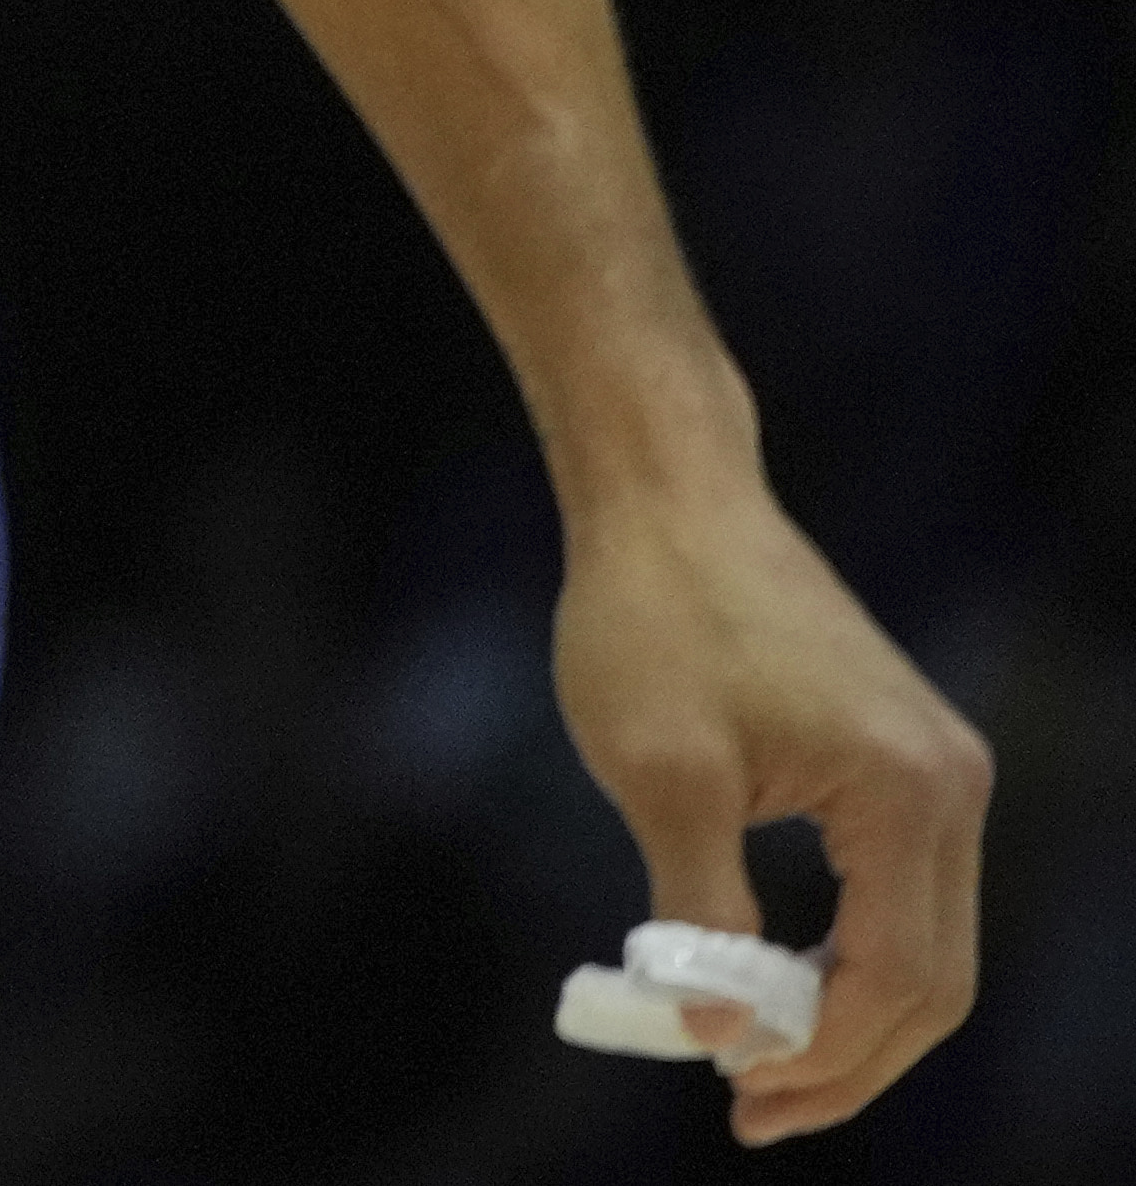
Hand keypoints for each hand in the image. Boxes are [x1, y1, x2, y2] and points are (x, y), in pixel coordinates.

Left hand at [552, 465, 988, 1143]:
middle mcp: (951, 786)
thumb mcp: (661, 777)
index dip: (825, 1058)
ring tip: (753, 1062)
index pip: (898, 980)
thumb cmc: (652, 618)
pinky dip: (844, 950)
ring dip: (846, 1011)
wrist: (668, 496)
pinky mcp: (899, 755)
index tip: (738, 1099)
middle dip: (847, 1056)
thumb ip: (699, 913)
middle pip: (933, 978)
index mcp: (909, 795)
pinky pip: (897, 889)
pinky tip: (773, 984)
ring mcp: (936, 768)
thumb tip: (716, 1030)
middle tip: (749, 1108)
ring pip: (922, 941)